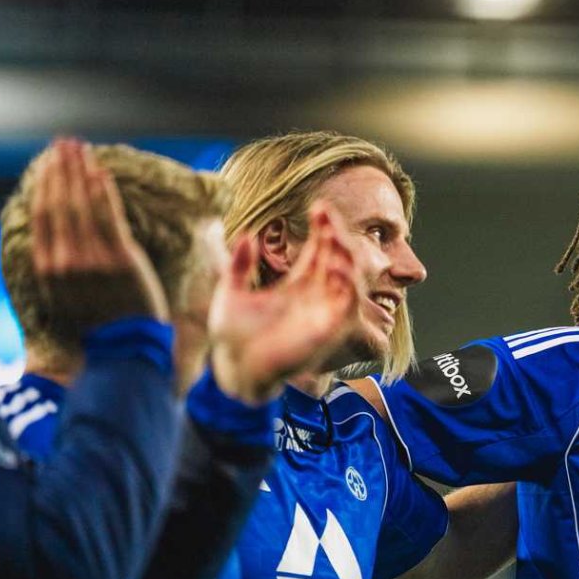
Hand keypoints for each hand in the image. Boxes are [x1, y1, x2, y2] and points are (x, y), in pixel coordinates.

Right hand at [31, 138, 169, 329]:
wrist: (124, 345)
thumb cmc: (97, 321)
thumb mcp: (62, 295)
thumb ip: (54, 265)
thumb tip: (51, 236)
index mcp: (47, 268)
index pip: (41, 216)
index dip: (44, 185)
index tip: (48, 163)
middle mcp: (65, 260)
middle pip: (60, 203)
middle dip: (60, 169)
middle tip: (63, 143)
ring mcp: (92, 258)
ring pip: (83, 205)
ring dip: (81, 171)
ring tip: (80, 148)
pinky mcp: (121, 258)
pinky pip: (109, 217)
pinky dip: (104, 192)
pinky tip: (100, 172)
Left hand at [208, 202, 364, 403]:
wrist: (233, 370)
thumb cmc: (232, 338)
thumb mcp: (230, 293)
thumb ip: (239, 266)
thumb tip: (246, 235)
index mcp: (296, 286)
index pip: (320, 251)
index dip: (324, 229)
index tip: (318, 208)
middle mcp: (315, 297)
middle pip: (337, 258)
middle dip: (336, 235)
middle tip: (325, 215)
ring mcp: (323, 313)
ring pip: (349, 278)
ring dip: (346, 257)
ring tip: (332, 238)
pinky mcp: (327, 330)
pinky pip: (347, 304)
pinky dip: (347, 284)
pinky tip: (334, 266)